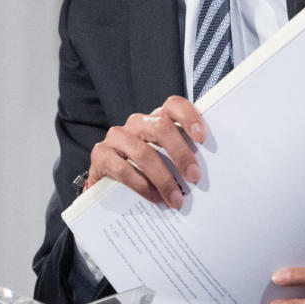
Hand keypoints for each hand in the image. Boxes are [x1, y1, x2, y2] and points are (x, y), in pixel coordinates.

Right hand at [87, 95, 205, 208]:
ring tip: (175, 198)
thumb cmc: (145, 171)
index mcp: (157, 119)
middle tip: (194, 177)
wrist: (108, 187)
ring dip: (163, 178)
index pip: (173, 105)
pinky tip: (154, 198)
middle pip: (161, 128)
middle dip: (181, 154)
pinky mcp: (101, 154)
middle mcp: (137, 123)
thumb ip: (181, 158)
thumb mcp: (165, 161)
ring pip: (143, 152)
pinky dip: (142, 185)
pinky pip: (123, 168)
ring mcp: (117, 137)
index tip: (201, 138)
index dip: (189, 117)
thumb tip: (203, 174)